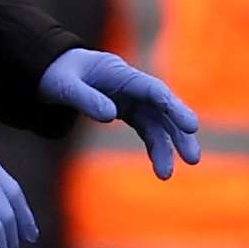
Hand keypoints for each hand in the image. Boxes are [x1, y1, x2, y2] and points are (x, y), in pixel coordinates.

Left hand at [41, 48, 202, 178]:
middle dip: (180, 134)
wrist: (55, 71)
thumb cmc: (60, 75)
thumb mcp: (65, 86)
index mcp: (122, 74)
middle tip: (193, 158)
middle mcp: (134, 87)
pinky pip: (147, 131)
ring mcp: (134, 100)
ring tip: (166, 175)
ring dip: (167, 148)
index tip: (191, 126)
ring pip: (159, 125)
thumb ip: (86, 99)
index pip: (155, 91)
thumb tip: (110, 116)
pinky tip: (159, 167)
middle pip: (165, 110)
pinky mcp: (130, 112)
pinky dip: (154, 148)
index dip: (174, 108)